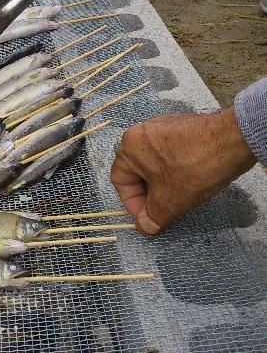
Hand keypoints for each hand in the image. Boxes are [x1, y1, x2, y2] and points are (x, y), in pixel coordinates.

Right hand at [111, 109, 255, 234]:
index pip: (120, 181)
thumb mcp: (169, 202)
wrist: (232, 142)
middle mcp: (142, 131)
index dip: (133, 204)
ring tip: (181, 195)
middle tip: (165, 209)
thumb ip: (151, 218)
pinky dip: (176, 168)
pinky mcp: (181, 126)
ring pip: (155, 163)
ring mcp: (162, 126)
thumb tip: (145, 225)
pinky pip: (170, 152)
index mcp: (130, 146)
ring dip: (163, 182)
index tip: (149, 217)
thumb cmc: (194, 169)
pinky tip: (192, 178)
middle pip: (137, 171)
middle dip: (150, 194)